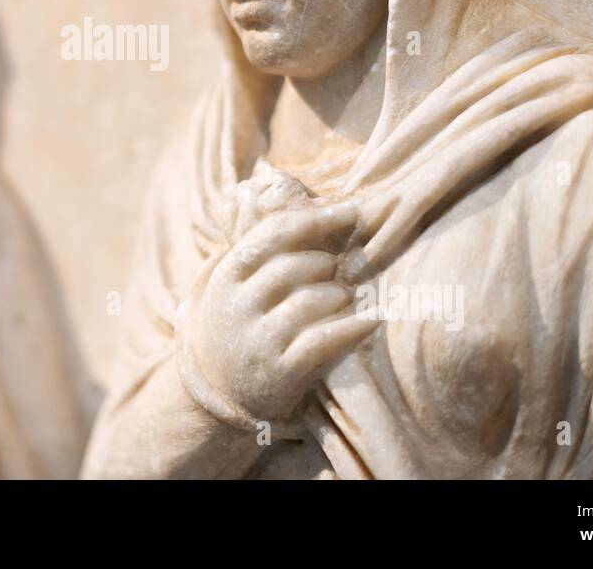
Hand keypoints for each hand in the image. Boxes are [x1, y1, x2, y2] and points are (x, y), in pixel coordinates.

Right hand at [180, 162, 372, 424]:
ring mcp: (257, 339)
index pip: (275, 232)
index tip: (355, 211)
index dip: (320, 218)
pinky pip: (325, 340)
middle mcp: (238, 304)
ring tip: (346, 301)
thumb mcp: (237, 284)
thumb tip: (309, 200)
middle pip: (298, 265)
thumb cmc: (242, 324)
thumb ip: (264, 249)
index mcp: (228, 274)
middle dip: (330, 266)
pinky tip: (373, 321)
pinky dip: (355, 327)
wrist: (219, 393)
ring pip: (314, 300)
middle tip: (343, 274)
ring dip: (342, 297)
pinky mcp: (279, 372)